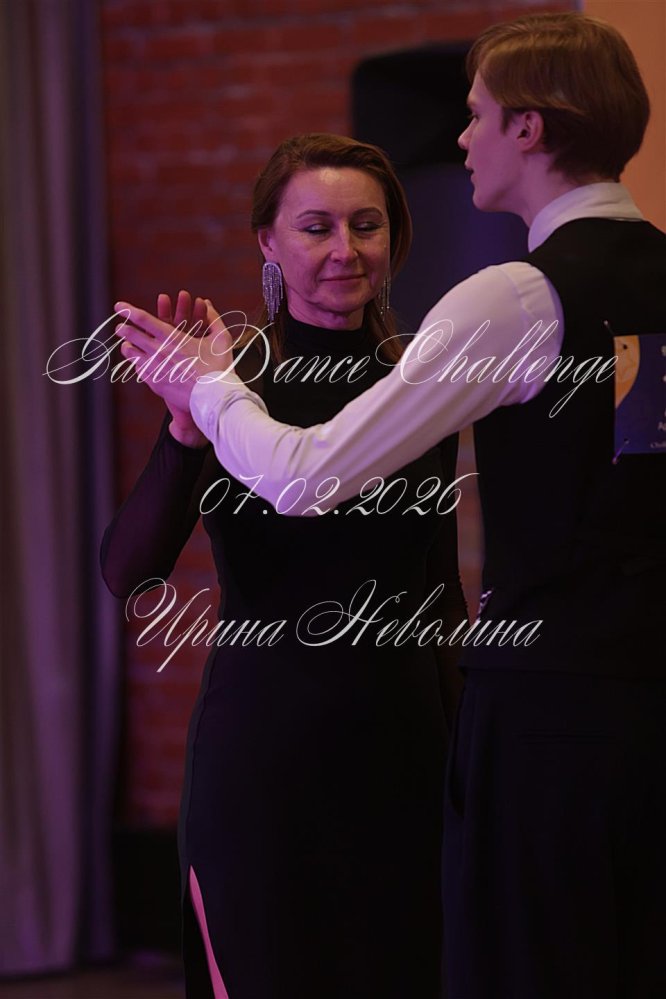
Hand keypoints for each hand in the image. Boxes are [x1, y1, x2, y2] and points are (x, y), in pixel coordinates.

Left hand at [114, 294, 233, 446]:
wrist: (213, 398)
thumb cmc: (218, 368)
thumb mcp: (221, 339)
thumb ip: (213, 319)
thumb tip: (208, 303)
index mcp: (172, 337)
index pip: (144, 320)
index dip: (128, 310)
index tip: (119, 306)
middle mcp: (159, 351)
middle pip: (132, 335)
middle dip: (123, 329)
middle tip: (119, 326)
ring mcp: (155, 368)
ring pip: (131, 353)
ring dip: (127, 346)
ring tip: (126, 345)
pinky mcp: (155, 383)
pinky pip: (140, 370)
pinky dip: (137, 364)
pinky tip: (139, 363)